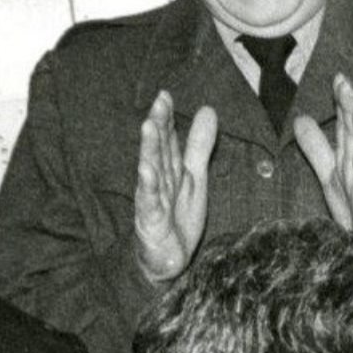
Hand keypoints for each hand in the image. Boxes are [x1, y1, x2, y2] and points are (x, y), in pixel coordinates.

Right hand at [133, 92, 218, 284]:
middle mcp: (159, 181)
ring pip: (151, 171)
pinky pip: (150, 201)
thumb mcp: (193, 177)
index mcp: (170, 170)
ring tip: (148, 127)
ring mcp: (152, 200)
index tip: (165, 95)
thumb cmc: (176, 216)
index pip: (168, 140)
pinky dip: (148, 186)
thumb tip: (207, 109)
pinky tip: (145, 170)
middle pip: (159, 150)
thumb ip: (198, 146)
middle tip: (159, 102)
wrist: (166, 258)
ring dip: (149, 149)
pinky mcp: (151, 220)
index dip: (166, 118)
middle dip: (158, 126)